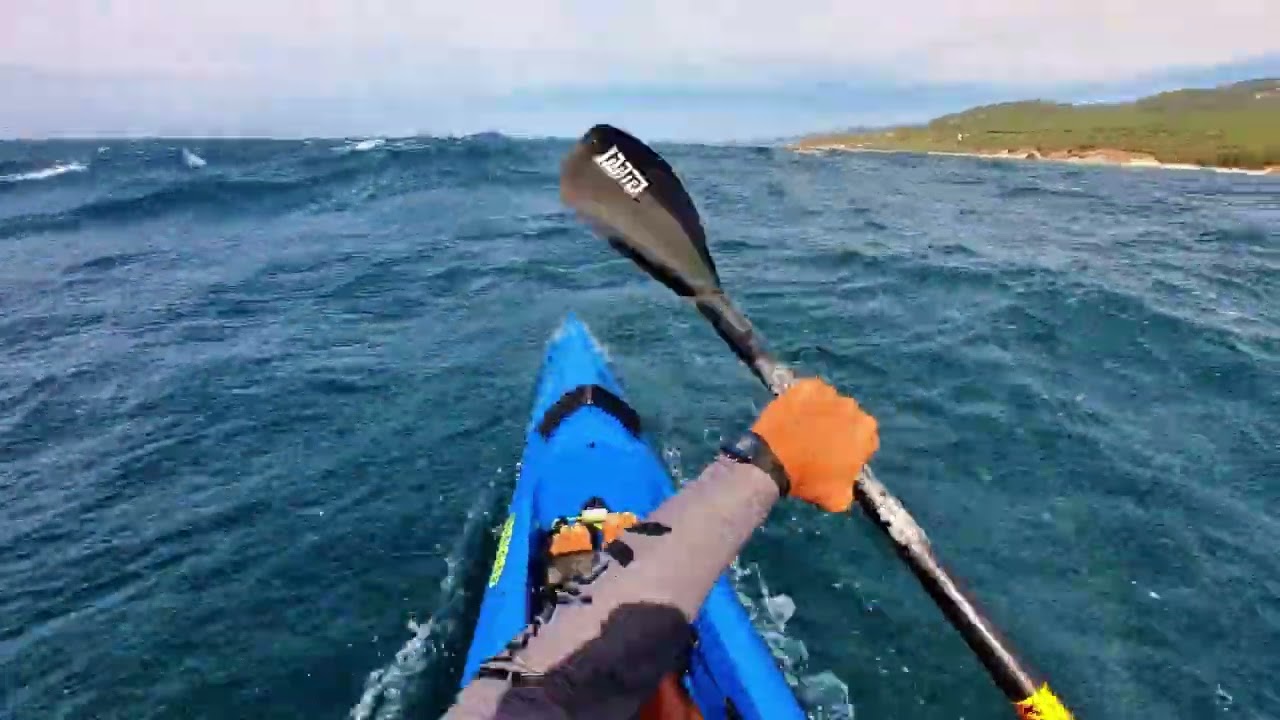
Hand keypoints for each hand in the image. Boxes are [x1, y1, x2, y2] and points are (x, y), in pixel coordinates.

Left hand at [751, 378, 878, 511]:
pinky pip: (810, 392)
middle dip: (839, 430)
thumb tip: (847, 485)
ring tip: (803, 430)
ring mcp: (827, 393)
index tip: (839, 459)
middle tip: (819, 446)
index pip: (867, 441)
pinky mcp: (804, 386)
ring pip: (830, 404)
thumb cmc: (808, 480)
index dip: (854, 451)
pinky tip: (795, 415)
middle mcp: (852, 406)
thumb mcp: (838, 499)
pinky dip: (805, 401)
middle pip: (849, 419)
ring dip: (823, 414)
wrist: (771, 460)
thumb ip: (850, 488)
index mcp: (866, 431)